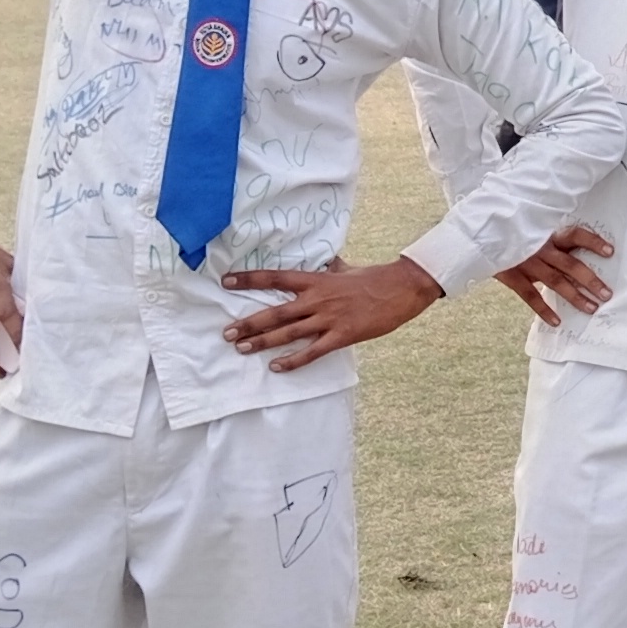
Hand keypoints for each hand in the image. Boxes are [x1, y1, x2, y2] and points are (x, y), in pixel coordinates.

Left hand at [221, 256, 442, 370]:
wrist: (401, 289)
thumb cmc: (374, 278)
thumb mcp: (347, 268)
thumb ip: (332, 267)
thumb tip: (327, 260)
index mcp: (316, 280)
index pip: (275, 277)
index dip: (248, 279)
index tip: (226, 281)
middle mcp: (317, 299)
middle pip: (275, 312)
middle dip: (248, 323)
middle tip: (227, 333)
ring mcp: (329, 318)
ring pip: (288, 333)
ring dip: (263, 342)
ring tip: (242, 349)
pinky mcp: (342, 335)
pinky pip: (312, 351)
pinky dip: (293, 361)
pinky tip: (277, 367)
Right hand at [495, 224, 615, 325]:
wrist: (479, 238)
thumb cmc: (511, 235)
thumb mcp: (532, 231)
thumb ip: (550, 241)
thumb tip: (575, 255)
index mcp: (547, 234)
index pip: (575, 235)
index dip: (593, 242)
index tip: (611, 252)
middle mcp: (539, 248)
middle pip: (570, 264)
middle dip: (590, 280)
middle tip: (607, 294)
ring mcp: (526, 262)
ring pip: (555, 281)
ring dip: (574, 296)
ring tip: (591, 308)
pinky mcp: (512, 276)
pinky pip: (530, 295)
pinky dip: (543, 310)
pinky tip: (557, 322)